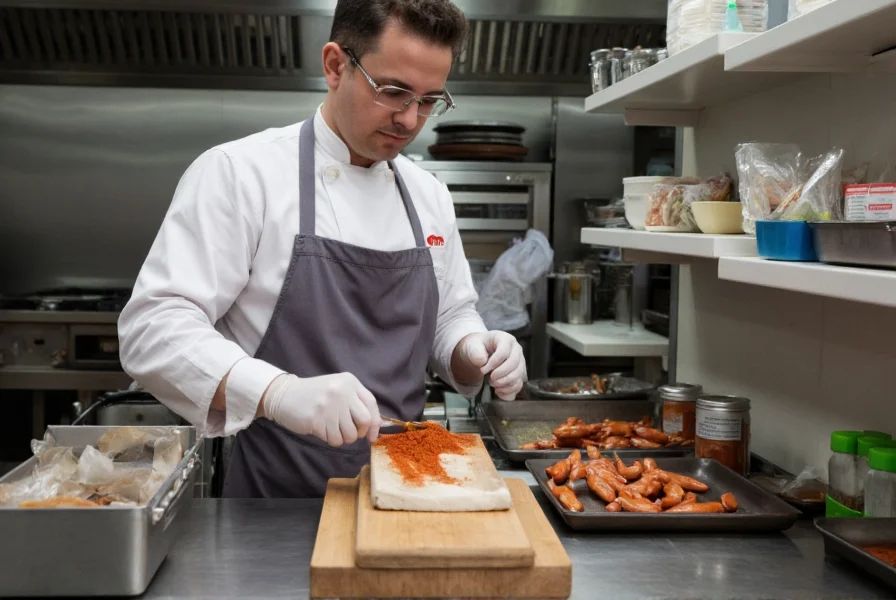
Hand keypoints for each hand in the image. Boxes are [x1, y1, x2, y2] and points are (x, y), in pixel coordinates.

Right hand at [261, 373, 381, 446]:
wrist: (284, 395)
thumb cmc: (315, 395)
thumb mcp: (338, 389)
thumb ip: (356, 402)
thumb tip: (376, 426)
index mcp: (349, 382)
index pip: (371, 404)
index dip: (375, 423)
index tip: (371, 436)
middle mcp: (341, 391)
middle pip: (364, 421)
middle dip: (358, 433)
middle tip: (348, 432)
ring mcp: (329, 405)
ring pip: (349, 434)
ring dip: (342, 438)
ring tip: (331, 429)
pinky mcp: (317, 419)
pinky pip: (334, 439)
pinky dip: (330, 439)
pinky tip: (321, 430)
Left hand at [455, 331, 526, 399]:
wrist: (481, 352)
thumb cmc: (479, 347)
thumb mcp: (473, 345)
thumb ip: (475, 351)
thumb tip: (482, 361)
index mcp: (506, 339)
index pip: (504, 352)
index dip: (493, 364)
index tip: (482, 370)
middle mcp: (517, 350)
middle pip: (514, 365)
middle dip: (500, 375)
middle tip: (489, 379)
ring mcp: (520, 362)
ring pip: (518, 376)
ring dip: (504, 383)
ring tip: (492, 383)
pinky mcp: (520, 374)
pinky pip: (518, 385)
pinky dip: (508, 391)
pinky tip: (497, 390)